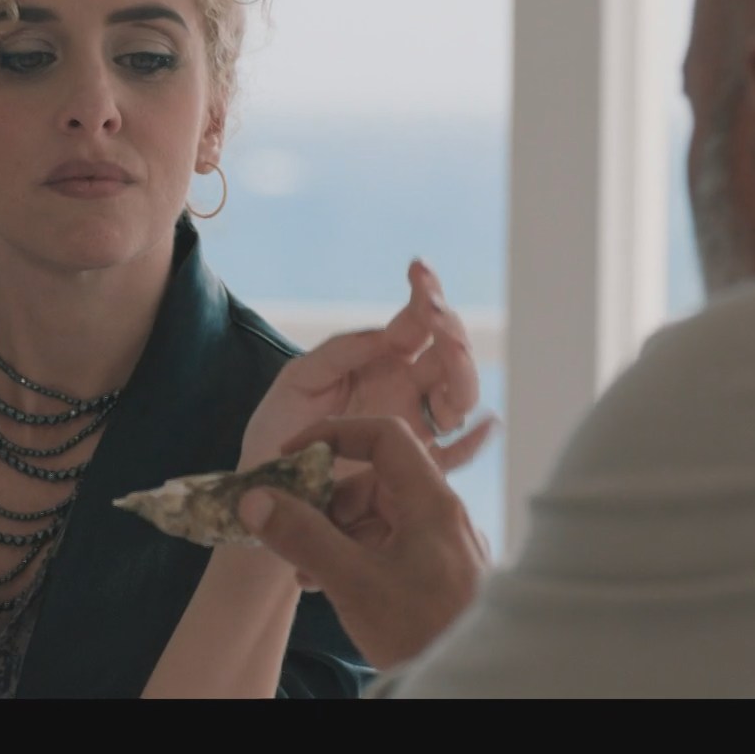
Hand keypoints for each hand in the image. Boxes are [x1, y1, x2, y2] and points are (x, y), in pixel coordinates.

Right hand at [238, 416, 490, 671]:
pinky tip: (325, 585)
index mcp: (431, 501)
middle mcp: (439, 516)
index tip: (292, 455)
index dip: (334, 434)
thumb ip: (304, 537)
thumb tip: (255, 500)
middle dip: (324, 504)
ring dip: (333, 536)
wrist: (476, 686)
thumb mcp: (355, 583)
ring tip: (304, 571)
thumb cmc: (426, 630)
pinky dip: (351, 557)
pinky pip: (385, 548)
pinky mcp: (433, 575)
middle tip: (289, 530)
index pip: (384, 436)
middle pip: (372, 481)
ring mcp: (437, 546)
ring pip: (374, 518)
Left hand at [240, 258, 493, 469]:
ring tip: (451, 351)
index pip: (417, 323)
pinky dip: (475, 443)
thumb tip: (388, 334)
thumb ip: (341, 352)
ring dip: (462, 373)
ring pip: (459, 399)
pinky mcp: (413, 468)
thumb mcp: (300, 378)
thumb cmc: (281, 427)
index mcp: (382, 360)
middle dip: (450, 331)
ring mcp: (414, 427)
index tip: (419, 270)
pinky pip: (454, 457)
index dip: (426, 293)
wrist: (266, 483)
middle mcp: (407, 390)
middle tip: (435, 312)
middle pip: (450, 358)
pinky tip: (488, 425)